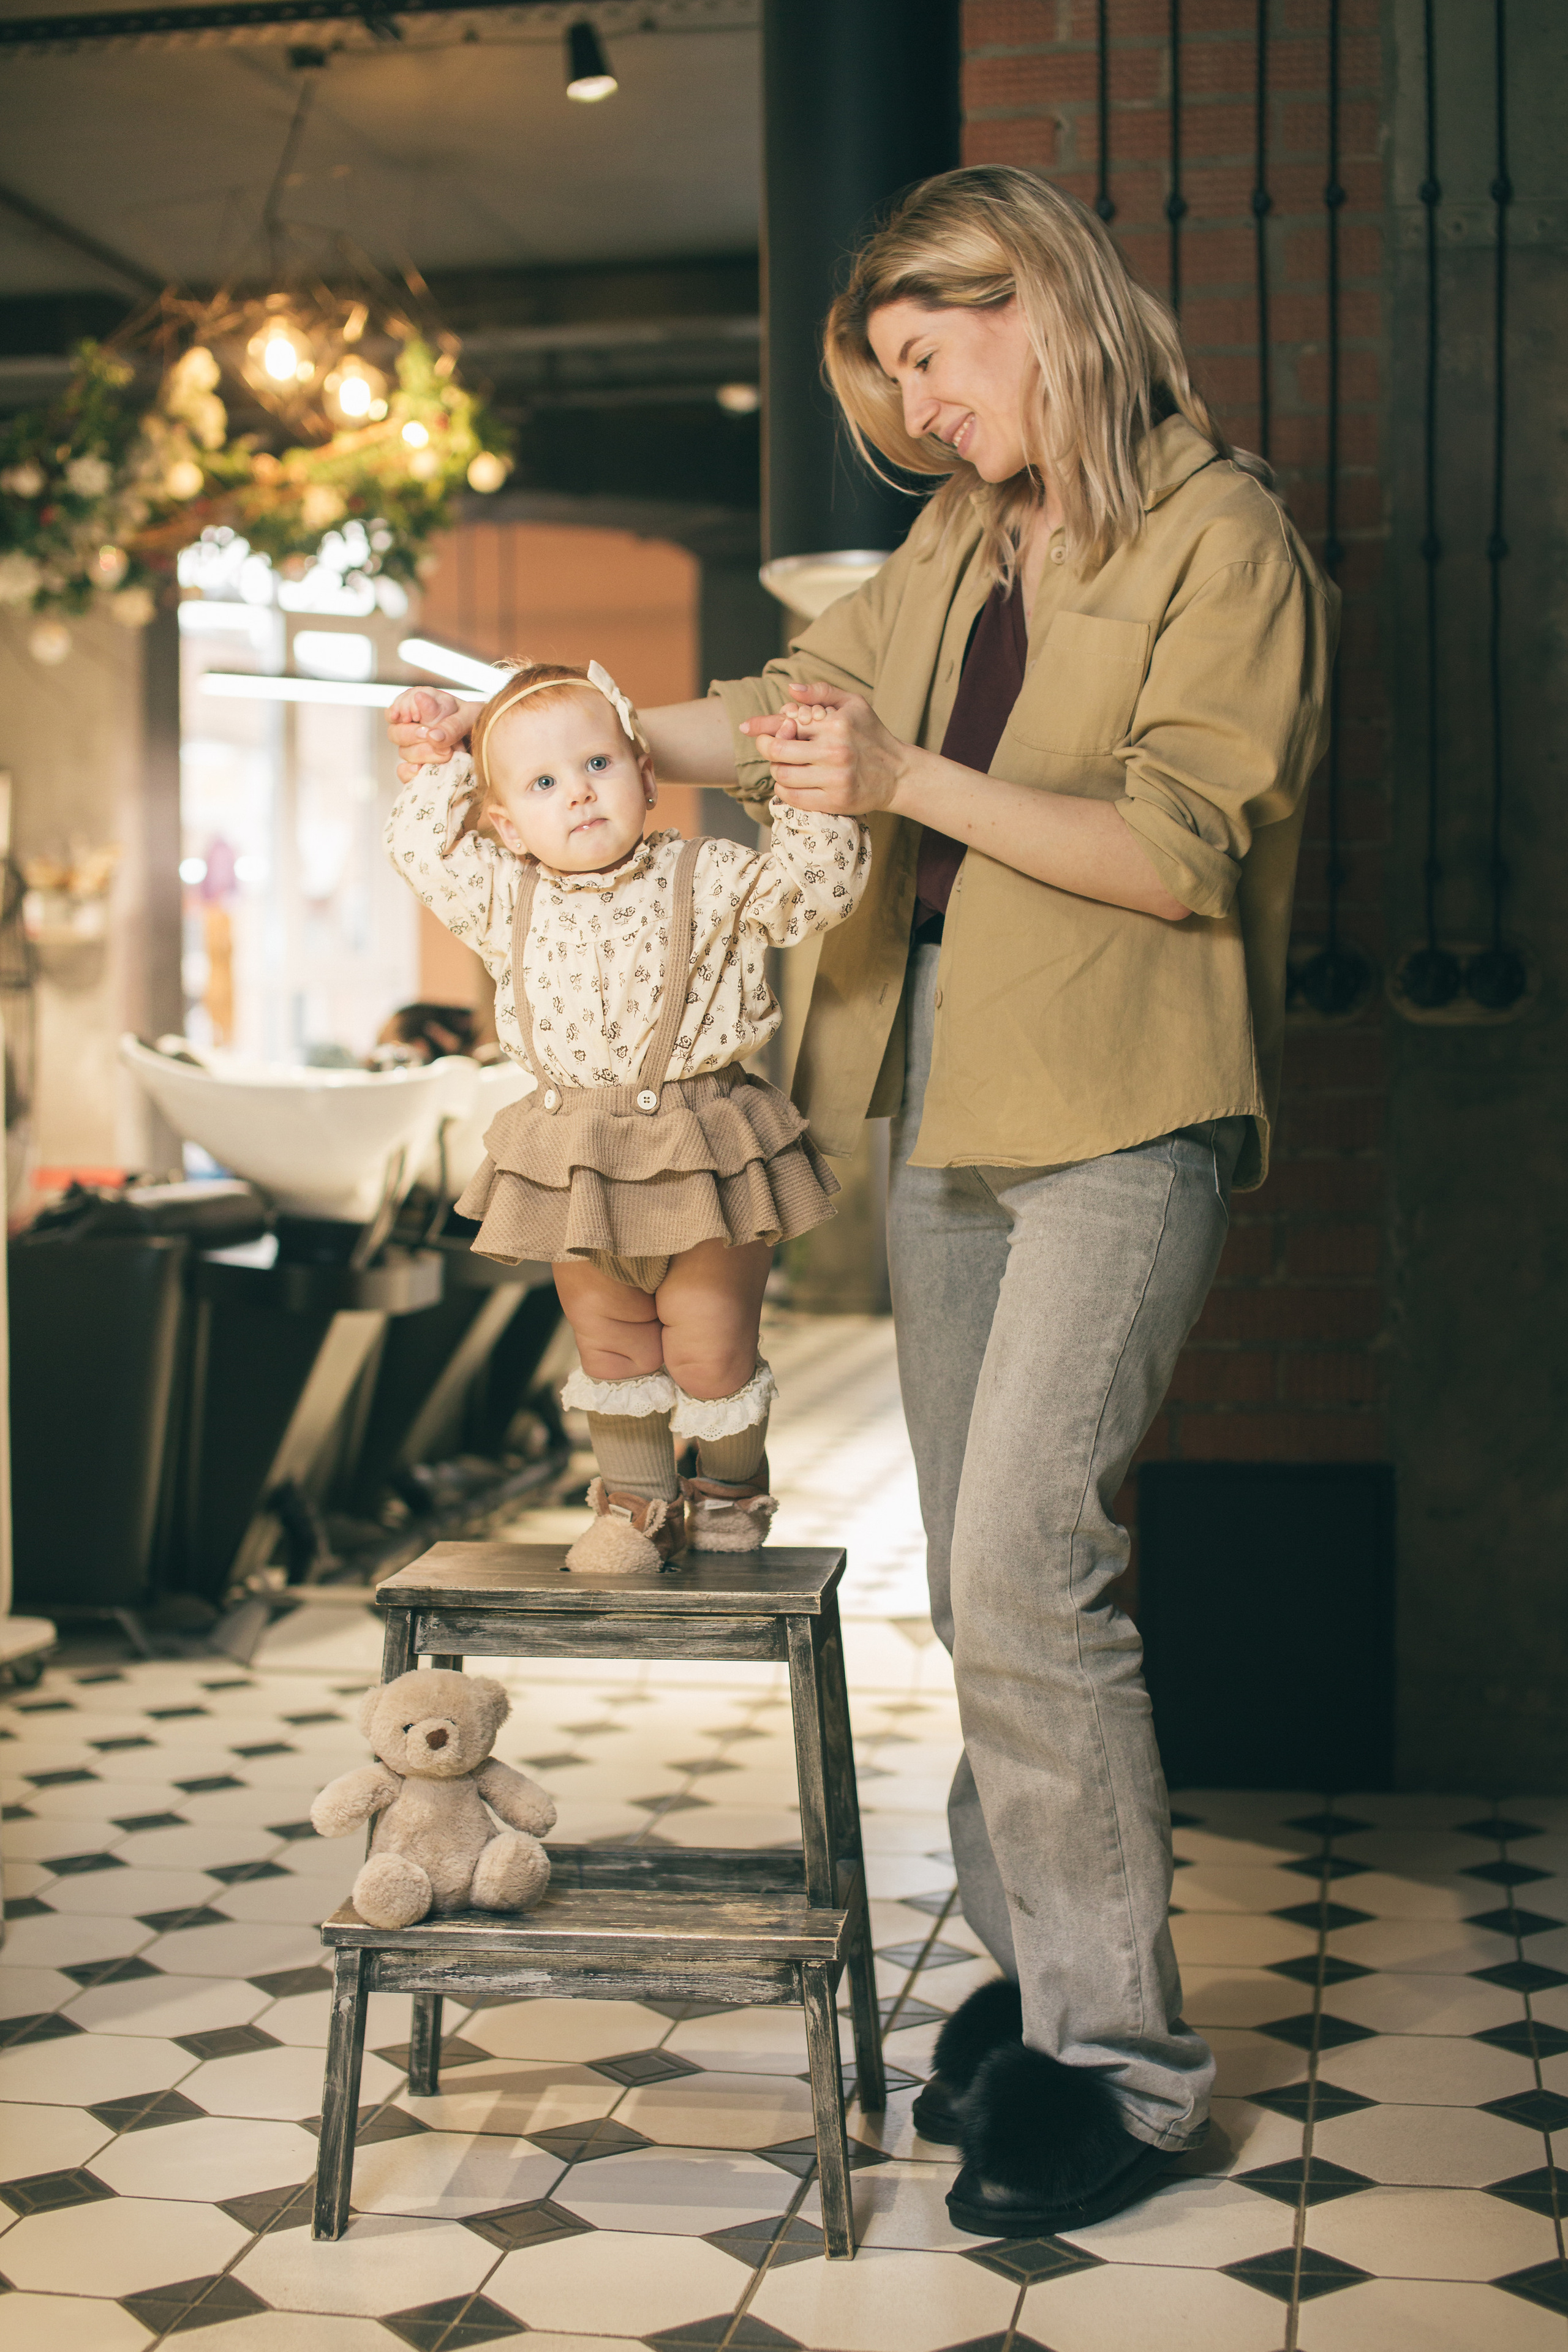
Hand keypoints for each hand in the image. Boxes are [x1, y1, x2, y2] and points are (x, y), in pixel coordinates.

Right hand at [387, 686, 480, 785]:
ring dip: (423, 754)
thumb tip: (431, 736)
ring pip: (403, 752)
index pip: (397, 708)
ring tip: (448, 754)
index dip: (400, 712)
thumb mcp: (471, 717)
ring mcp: (416, 748)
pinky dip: (411, 772)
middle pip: (395, 733)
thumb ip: (452, 724)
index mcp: (422, 706)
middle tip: (435, 739)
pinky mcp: (419, 767)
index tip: (411, 717)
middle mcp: (415, 727)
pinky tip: (422, 770)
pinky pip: (404, 772)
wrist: (492, 745)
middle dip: (414, 736)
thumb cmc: (480, 722)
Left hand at [741, 682, 909, 816]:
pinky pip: (794, 798)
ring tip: (783, 764)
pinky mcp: (835, 801)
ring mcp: (834, 779)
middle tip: (767, 747)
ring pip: (783, 776)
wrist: (898, 774)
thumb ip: (821, 692)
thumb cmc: (872, 735)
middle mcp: (834, 751)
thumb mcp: (854, 703)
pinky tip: (790, 782)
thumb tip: (790, 690)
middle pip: (777, 751)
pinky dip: (784, 790)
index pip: (787, 723)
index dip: (762, 725)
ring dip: (776, 770)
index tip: (747, 727)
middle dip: (765, 747)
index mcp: (836, 724)